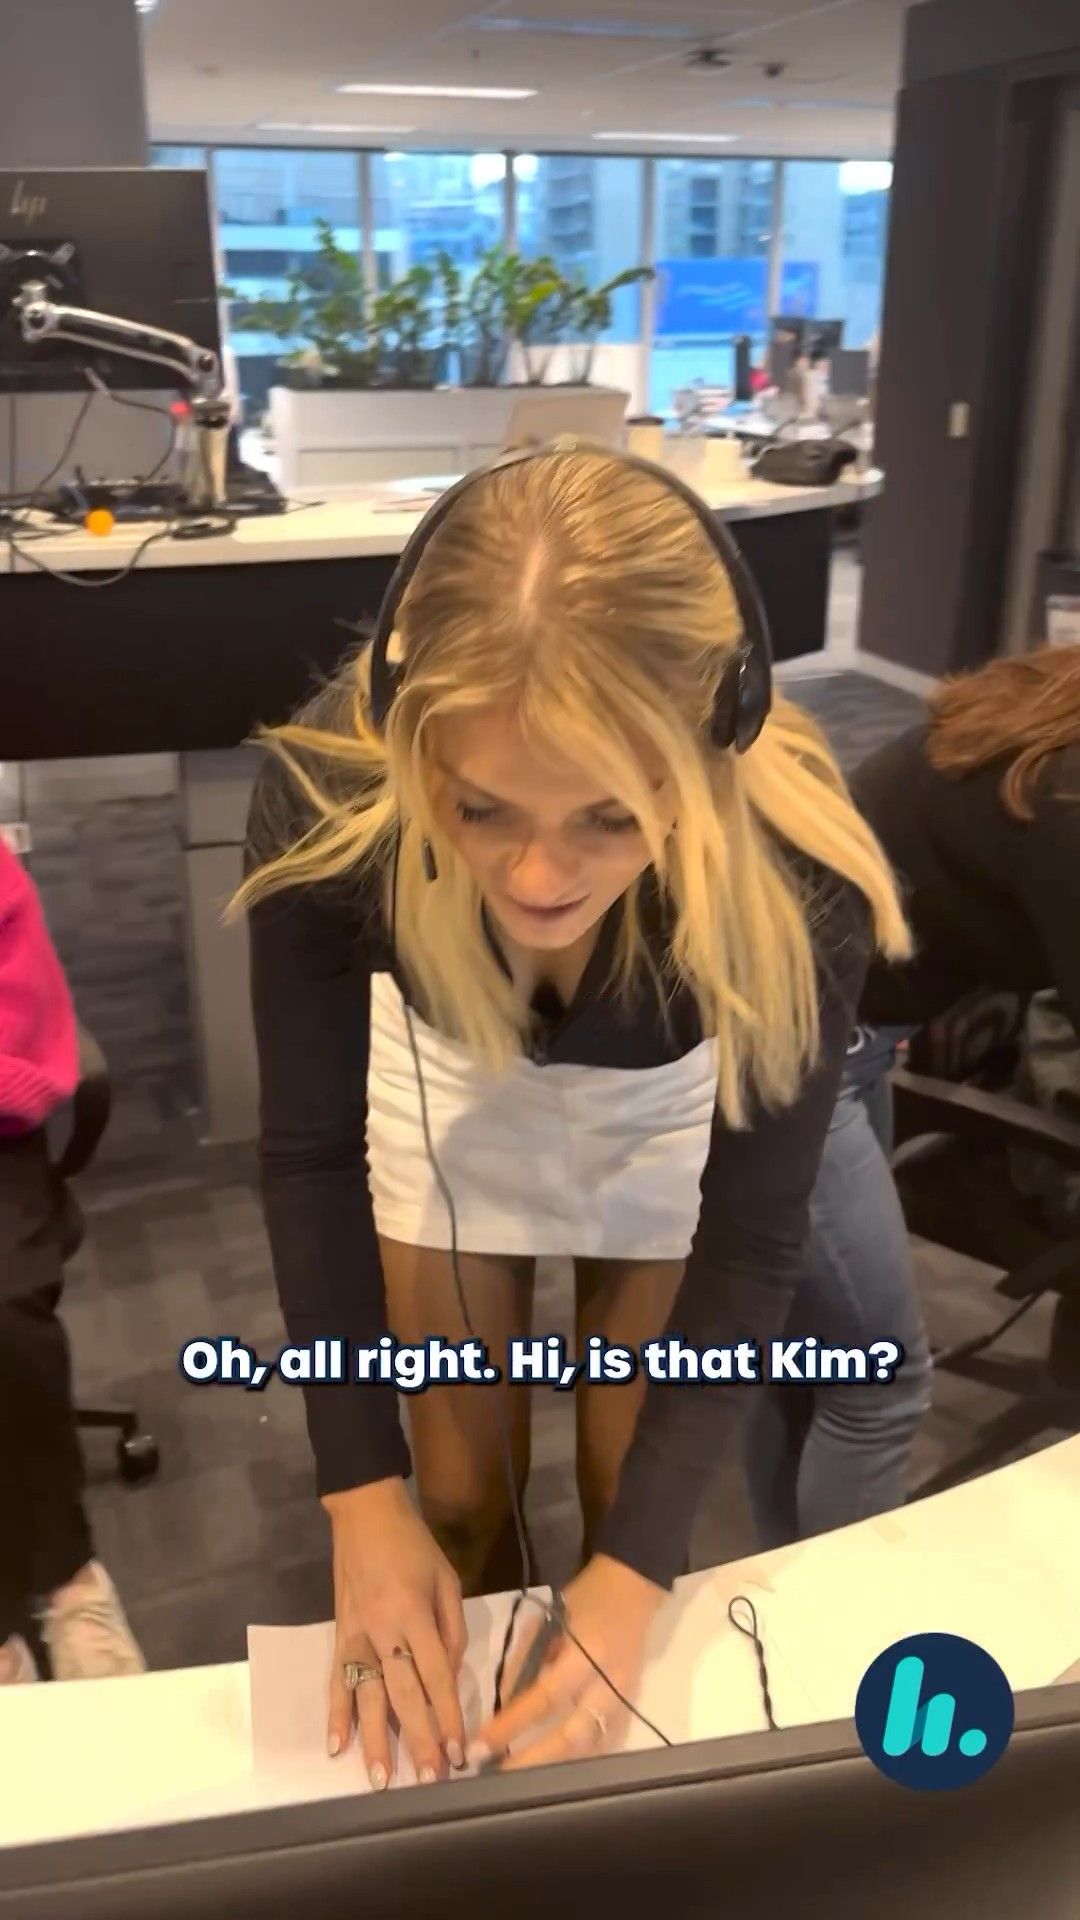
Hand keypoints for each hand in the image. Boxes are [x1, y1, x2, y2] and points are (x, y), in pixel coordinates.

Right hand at [324, 1478, 467, 1788]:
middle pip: (403, 1693)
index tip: (459, 1751)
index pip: (436, 1674)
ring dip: (375, 1739)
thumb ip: (452, 1628)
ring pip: (366, 1695)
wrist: (364, 1515)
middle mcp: (383, 1629)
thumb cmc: (414, 1545)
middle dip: (418, 1738)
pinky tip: (337, 1745)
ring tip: (383, 1779)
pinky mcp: (338, 1635)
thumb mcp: (447, 1578)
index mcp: (414, 1612)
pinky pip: (337, 1679)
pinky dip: (335, 1713)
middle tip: (430, 1779)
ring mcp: (356, 1634)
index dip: (449, 1715)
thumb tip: (450, 1675)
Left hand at [468, 1554, 664, 1772]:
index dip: (510, 1725)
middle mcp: (609, 1685)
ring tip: (517, 1782)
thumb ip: (524, 1660)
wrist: (634, 1588)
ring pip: (588, 1751)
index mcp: (588, 1654)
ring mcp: (625, 1703)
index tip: (479, 1747)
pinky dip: (576, 1763)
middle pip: (571, 1738)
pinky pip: (602, 1747)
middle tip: (495, 1775)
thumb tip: (501, 1704)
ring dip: (553, 1769)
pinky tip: (552, 1773)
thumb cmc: (586, 1598)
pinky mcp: (631, 1711)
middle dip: (531, 1761)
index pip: (544, 1698)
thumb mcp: (549, 1619)